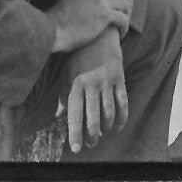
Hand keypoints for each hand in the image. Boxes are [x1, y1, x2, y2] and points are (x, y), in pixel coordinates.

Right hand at [50, 0, 131, 52]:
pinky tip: (120, 34)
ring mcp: (101, 1)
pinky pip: (123, 18)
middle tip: (125, 14)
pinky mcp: (104, 15)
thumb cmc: (58, 20)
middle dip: (128, 1)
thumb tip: (93, 2)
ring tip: (122, 26)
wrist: (52, 30)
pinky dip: (124, 27)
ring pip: (126, 3)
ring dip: (127, 15)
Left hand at [63, 28, 127, 152]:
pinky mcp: (120, 78)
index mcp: (76, 84)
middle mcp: (92, 84)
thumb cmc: (78, 56)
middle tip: (90, 144)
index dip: (75, 133)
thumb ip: (64, 96)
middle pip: (94, 117)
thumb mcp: (67, 74)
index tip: (76, 148)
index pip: (75, 114)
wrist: (98, 32)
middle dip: (92, 135)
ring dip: (105, 128)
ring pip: (109, 112)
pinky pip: (123, 102)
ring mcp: (108, 81)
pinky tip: (117, 126)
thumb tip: (58, 117)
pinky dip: (121, 117)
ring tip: (101, 135)